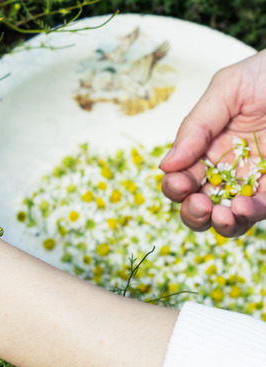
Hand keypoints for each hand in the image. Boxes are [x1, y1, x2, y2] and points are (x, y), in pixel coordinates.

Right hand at [160, 49, 265, 236]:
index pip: (182, 176)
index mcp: (207, 144)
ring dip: (218, 222)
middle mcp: (228, 167)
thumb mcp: (227, 88)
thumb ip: (195, 126)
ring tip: (220, 214)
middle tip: (198, 203)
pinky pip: (260, 209)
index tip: (180, 182)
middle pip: (198, 203)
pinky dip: (247, 214)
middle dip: (191, 211)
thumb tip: (166, 166)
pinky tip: (242, 207)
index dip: (175, 185)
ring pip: (227, 216)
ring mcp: (254, 179)